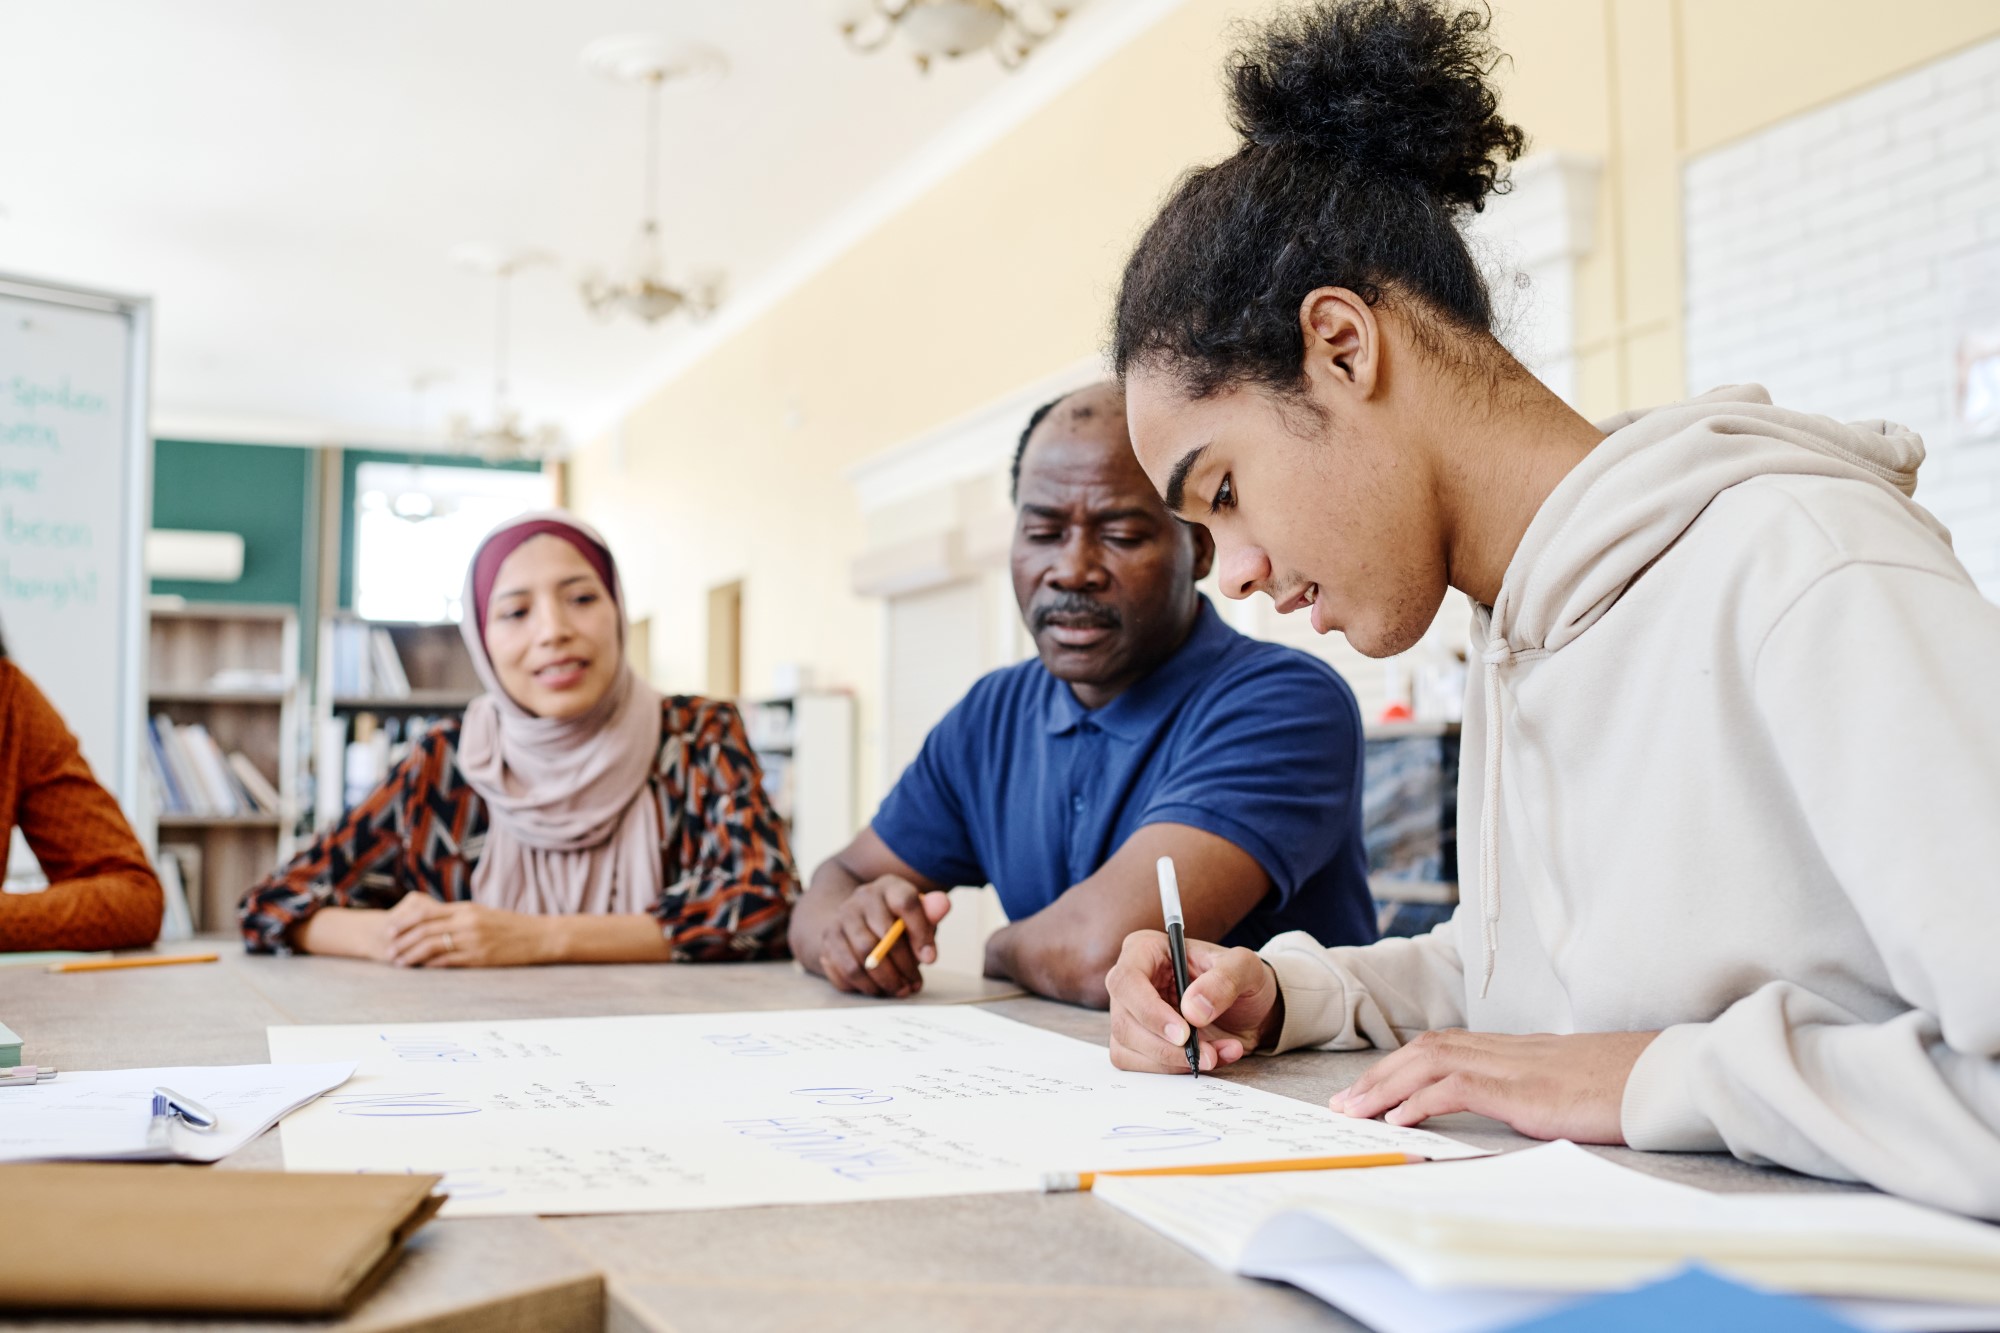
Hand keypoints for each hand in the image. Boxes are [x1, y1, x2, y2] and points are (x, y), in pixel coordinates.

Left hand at [382, 896, 552, 968]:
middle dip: (402, 941)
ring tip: (399, 961)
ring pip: (432, 946)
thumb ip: (458, 917)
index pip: (426, 912)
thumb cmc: (510, 926)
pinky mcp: (479, 958)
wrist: (539, 936)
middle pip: (424, 930)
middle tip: (388, 949)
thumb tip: (432, 923)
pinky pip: (448, 961)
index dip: (404, 922)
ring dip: (411, 955)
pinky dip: (430, 965)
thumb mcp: (482, 914)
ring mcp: (472, 941)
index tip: (390, 930)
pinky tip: (420, 968)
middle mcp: (466, 923)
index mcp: (466, 909)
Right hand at [817, 876, 950, 998]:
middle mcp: (861, 899)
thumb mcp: (917, 913)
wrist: (858, 919)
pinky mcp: (828, 941)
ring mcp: (840, 919)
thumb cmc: (896, 919)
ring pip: (863, 957)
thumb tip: (943, 905)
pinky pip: (845, 970)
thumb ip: (932, 911)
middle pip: (883, 936)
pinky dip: (864, 985)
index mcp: (889, 886)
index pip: (906, 902)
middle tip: (915, 983)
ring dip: (885, 980)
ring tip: (900, 989)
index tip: (930, 959)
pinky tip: (879, 989)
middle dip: (903, 966)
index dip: (920, 932)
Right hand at [1107, 930, 1281, 1073]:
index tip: (1183, 1032)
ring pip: (1128, 1049)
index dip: (1150, 1010)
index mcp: (1145, 950)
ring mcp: (1130, 1016)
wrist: (1249, 1010)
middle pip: (1124, 1022)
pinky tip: (1211, 1058)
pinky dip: (1176, 1070)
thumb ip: (1224, 980)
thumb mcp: (1245, 967)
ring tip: (1217, 1054)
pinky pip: (1141, 1067)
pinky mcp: (1137, 1044)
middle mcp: (1130, 983)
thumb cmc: (1240, 979)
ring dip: (1174, 1062)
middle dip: (1166, 1047)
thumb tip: (1193, 1010)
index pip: (1127, 980)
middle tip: (1206, 1054)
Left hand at [1330, 1029, 1660, 1143]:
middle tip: (1342, 1104)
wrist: (1664, 1075)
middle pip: (1425, 1049)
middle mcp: (1507, 1049)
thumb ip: (1535, 1089)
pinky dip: (1422, 1100)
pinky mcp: (1524, 1089)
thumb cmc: (1625, 1084)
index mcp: (1515, 1049)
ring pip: (1430, 1062)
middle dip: (1379, 1075)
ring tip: (1355, 1112)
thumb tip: (1517, 1104)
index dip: (1401, 1065)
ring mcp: (1514, 1065)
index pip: (1443, 1046)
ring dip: (1386, 1087)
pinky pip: (1459, 1086)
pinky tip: (1399, 1119)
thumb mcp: (1568, 1086)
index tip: (1370, 1089)